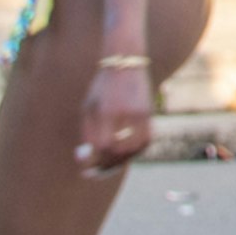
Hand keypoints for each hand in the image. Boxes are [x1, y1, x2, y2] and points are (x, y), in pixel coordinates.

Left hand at [77, 58, 156, 174]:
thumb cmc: (102, 88)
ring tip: (110, 165)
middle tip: (97, 173)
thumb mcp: (88, 108)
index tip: (87, 170)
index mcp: (107, 110)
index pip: (104, 145)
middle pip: (120, 149)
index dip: (95, 160)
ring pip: (135, 148)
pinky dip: (136, 152)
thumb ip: (86, 135)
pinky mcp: (150, 112)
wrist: (125, 61)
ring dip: (122, 161)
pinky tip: (125, 155)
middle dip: (108, 165)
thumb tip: (85, 160)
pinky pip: (146, 141)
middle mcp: (126, 112)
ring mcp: (141, 112)